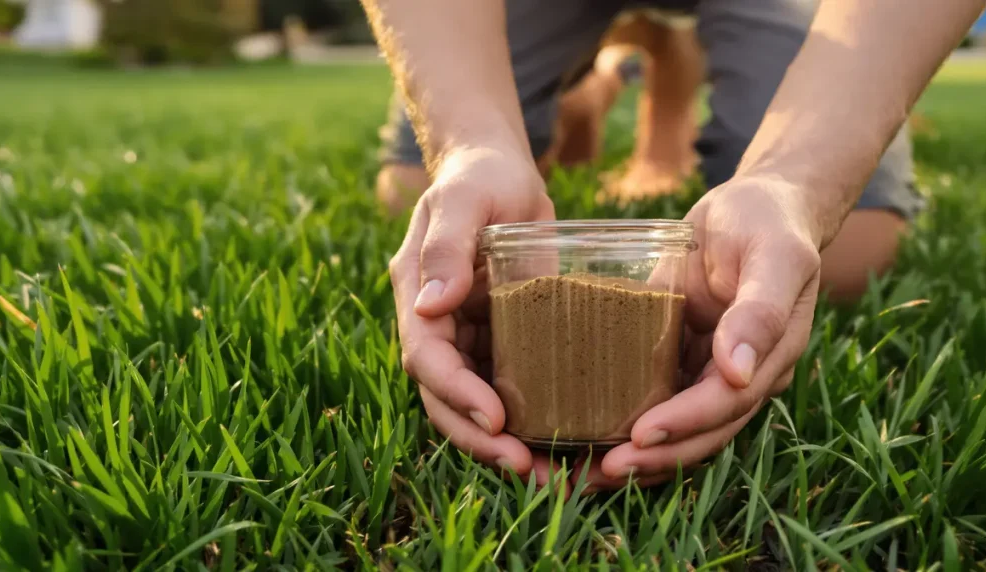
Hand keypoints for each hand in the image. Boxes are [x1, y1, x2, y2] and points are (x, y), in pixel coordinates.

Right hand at [390, 146, 556, 479]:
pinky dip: (534, 417)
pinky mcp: (504, 337)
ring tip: (553, 474)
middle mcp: (439, 325)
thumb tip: (431, 307)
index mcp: (417, 296)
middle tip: (527, 468)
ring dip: (507, 443)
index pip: (427, 359)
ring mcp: (470, 336)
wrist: (501, 171)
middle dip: (481, 439)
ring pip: (478, 403)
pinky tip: (569, 440)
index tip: (496, 422)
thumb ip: (446, 246)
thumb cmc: (480, 175)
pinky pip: (512, 385)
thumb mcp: (463, 199)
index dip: (457, 395)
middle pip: (447, 397)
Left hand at [585, 176, 822, 488]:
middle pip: (700, 433)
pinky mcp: (680, 359)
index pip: (725, 404)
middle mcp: (741, 376)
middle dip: (654, 457)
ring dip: (638, 456)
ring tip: (585, 474)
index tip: (641, 435)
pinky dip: (625, 424)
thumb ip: (761, 310)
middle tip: (601, 470)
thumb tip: (736, 373)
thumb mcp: (773, 255)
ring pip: (677, 429)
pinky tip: (586, 437)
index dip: (685, 424)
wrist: (755, 206)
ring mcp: (710, 372)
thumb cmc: (766, 221)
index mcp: (770, 357)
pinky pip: (655, 400)